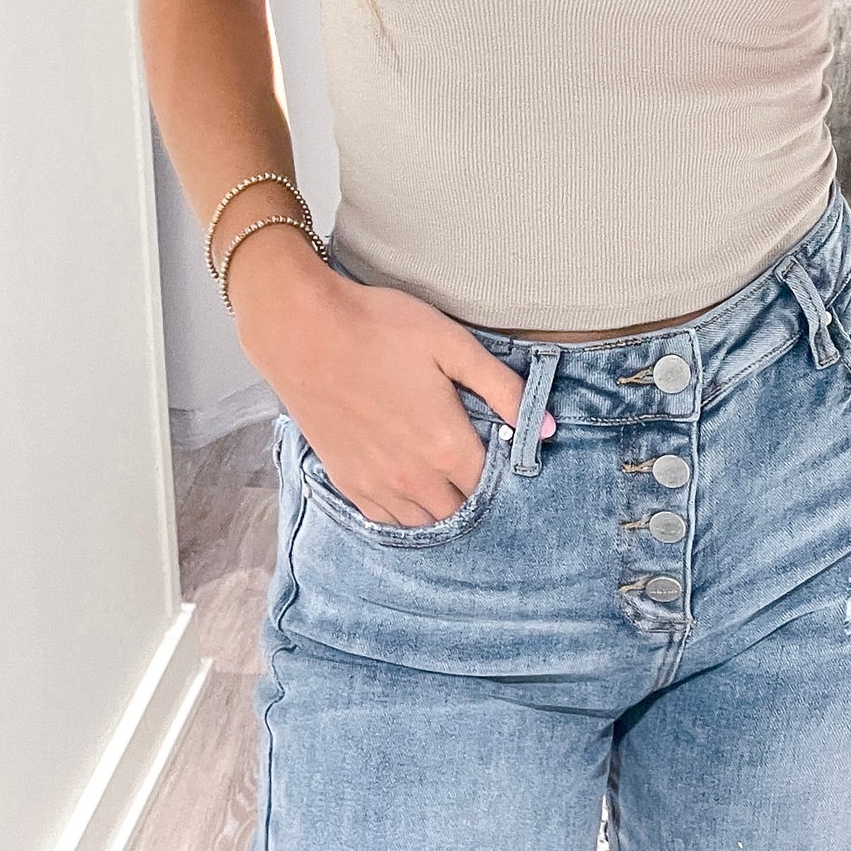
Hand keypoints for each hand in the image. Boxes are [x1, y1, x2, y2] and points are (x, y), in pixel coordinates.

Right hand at [230, 236, 552, 526]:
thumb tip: (547, 427)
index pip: (494, 484)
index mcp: (446, 446)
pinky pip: (387, 520)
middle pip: (462, 510)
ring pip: (425, 522)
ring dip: (443, 506)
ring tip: (448, 474)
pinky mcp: (347, 482)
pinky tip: (412, 485)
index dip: (507, 470)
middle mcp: (414, 478)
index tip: (507, 451)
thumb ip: (503, 388)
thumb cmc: (379, 329)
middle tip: (478, 459)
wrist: (303, 331)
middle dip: (477, 492)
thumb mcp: (452, 345)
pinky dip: (406, 511)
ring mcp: (377, 485)